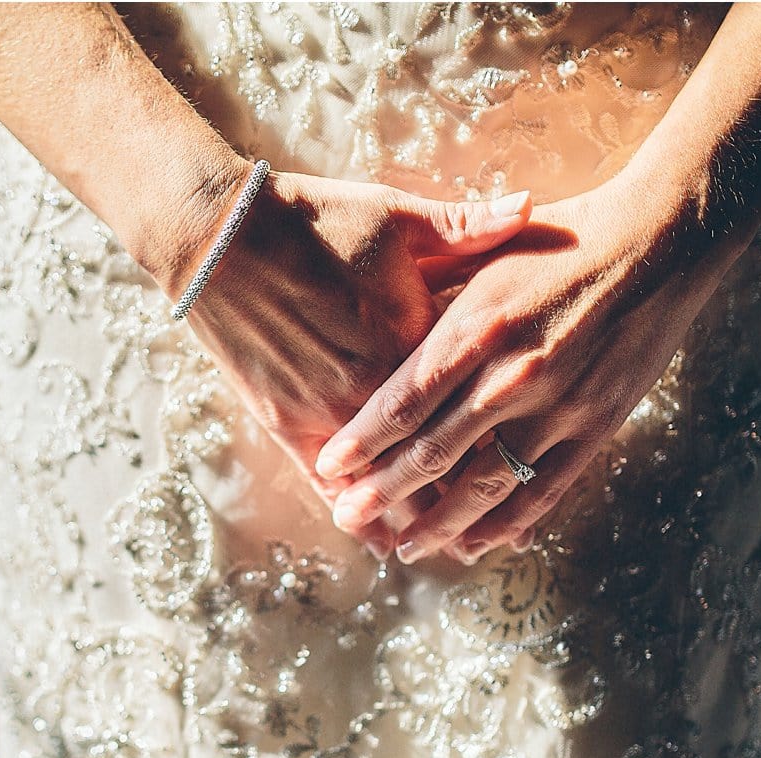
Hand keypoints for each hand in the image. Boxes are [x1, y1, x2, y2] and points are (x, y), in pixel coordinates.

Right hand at [180, 170, 534, 557]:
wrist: (220, 237)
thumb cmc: (314, 219)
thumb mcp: (397, 217)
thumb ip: (466, 226)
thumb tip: (528, 207)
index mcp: (420, 341)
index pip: (480, 409)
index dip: (512, 443)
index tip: (539, 463)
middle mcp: (379, 389)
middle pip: (440, 462)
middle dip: (472, 500)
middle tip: (500, 531)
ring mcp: (330, 412)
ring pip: (387, 484)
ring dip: (416, 517)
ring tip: (449, 546)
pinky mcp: (286, 422)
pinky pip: (329, 484)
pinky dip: (359, 512)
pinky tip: (383, 541)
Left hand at [315, 178, 740, 563]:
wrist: (659, 243)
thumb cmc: (562, 242)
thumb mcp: (486, 258)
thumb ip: (433, 297)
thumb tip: (377, 327)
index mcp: (475, 326)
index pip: (403, 401)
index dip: (362, 441)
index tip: (329, 468)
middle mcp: (509, 374)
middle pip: (431, 453)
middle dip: (382, 494)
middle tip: (349, 518)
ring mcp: (555, 408)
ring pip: (482, 487)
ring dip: (438, 524)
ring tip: (406, 547)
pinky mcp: (594, 428)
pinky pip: (542, 492)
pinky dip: (505, 523)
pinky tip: (476, 543)